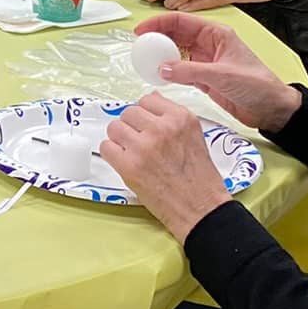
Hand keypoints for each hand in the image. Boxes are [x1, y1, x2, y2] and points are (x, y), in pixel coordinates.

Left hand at [101, 92, 232, 239]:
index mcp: (181, 118)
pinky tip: (126, 163)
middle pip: (129, 112)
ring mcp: (144, 146)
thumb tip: (151, 99)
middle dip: (132, 127)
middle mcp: (162, 128)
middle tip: (140, 143)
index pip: (147, 99)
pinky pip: (106, 147)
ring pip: (114, 127)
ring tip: (133, 153)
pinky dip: (112, 155)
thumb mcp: (194, 137)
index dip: (145, 115)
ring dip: (120, 140)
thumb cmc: (199, 178)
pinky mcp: (129, 165)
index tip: (147, 126)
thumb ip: (172, 117)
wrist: (201, 209)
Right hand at [134, 13, 302, 132]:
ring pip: (175, 52)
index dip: (159, 23)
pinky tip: (156, 75)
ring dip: (160, 55)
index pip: (181, 21)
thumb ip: (191, 71)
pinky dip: (166, 71)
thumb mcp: (223, 75)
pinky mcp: (203, 78)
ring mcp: (205, 61)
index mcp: (216, 34)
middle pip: (175, 34)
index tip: (141, 31)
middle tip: (139, 46)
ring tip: (144, 60)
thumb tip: (162, 68)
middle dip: (156, 37)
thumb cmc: (257, 86)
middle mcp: (209, 44)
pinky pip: (179, 70)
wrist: (272, 109)